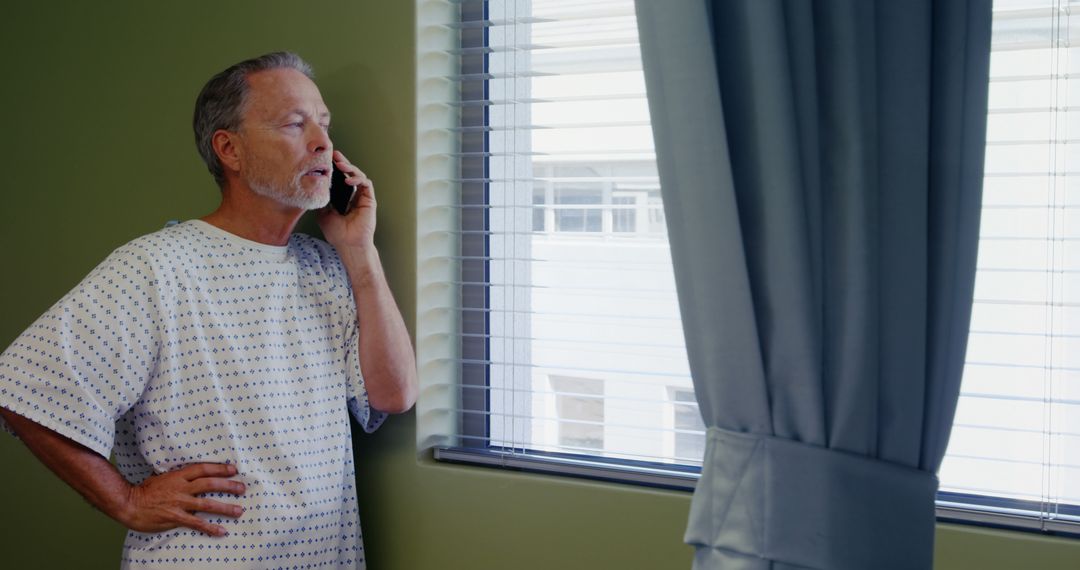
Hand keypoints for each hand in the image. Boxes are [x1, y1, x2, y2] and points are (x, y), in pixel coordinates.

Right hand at [121, 463, 245, 536]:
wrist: (128, 504)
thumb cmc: (144, 491)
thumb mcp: (163, 477)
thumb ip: (179, 478)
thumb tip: (192, 477)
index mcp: (178, 476)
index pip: (203, 468)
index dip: (219, 468)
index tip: (233, 470)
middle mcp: (181, 488)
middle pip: (210, 484)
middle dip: (228, 486)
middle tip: (242, 488)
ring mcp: (179, 503)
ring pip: (207, 504)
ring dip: (225, 507)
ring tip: (239, 510)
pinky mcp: (175, 517)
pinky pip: (196, 523)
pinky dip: (210, 527)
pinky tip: (222, 531)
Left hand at [317, 150, 375, 250]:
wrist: (348, 245)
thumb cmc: (337, 234)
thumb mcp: (323, 214)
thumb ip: (322, 200)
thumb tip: (316, 187)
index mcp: (343, 198)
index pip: (340, 179)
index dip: (334, 169)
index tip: (326, 160)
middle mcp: (353, 196)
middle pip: (349, 173)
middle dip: (342, 162)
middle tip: (334, 154)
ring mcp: (362, 197)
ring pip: (358, 175)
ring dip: (350, 167)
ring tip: (340, 164)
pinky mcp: (369, 200)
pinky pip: (366, 184)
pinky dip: (358, 178)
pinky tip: (349, 179)